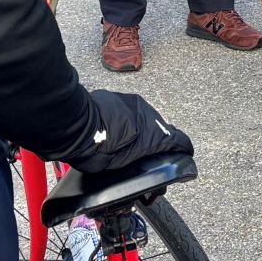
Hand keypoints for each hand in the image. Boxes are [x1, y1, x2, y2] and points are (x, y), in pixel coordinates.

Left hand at [68, 90, 193, 174]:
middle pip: (159, 127)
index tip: (186, 152)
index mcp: (152, 135)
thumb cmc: (96, 149)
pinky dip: (127, 118)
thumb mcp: (123, 163)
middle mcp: (148, 115)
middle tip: (146, 151)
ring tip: (127, 139)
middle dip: (155, 139)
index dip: (183, 147)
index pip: (177, 140)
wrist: (75, 127)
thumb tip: (144, 155)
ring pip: (144, 117)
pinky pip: (129, 109)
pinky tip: (115, 127)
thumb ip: (140, 156)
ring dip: (140, 127)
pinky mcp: (120, 97)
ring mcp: (133, 103)